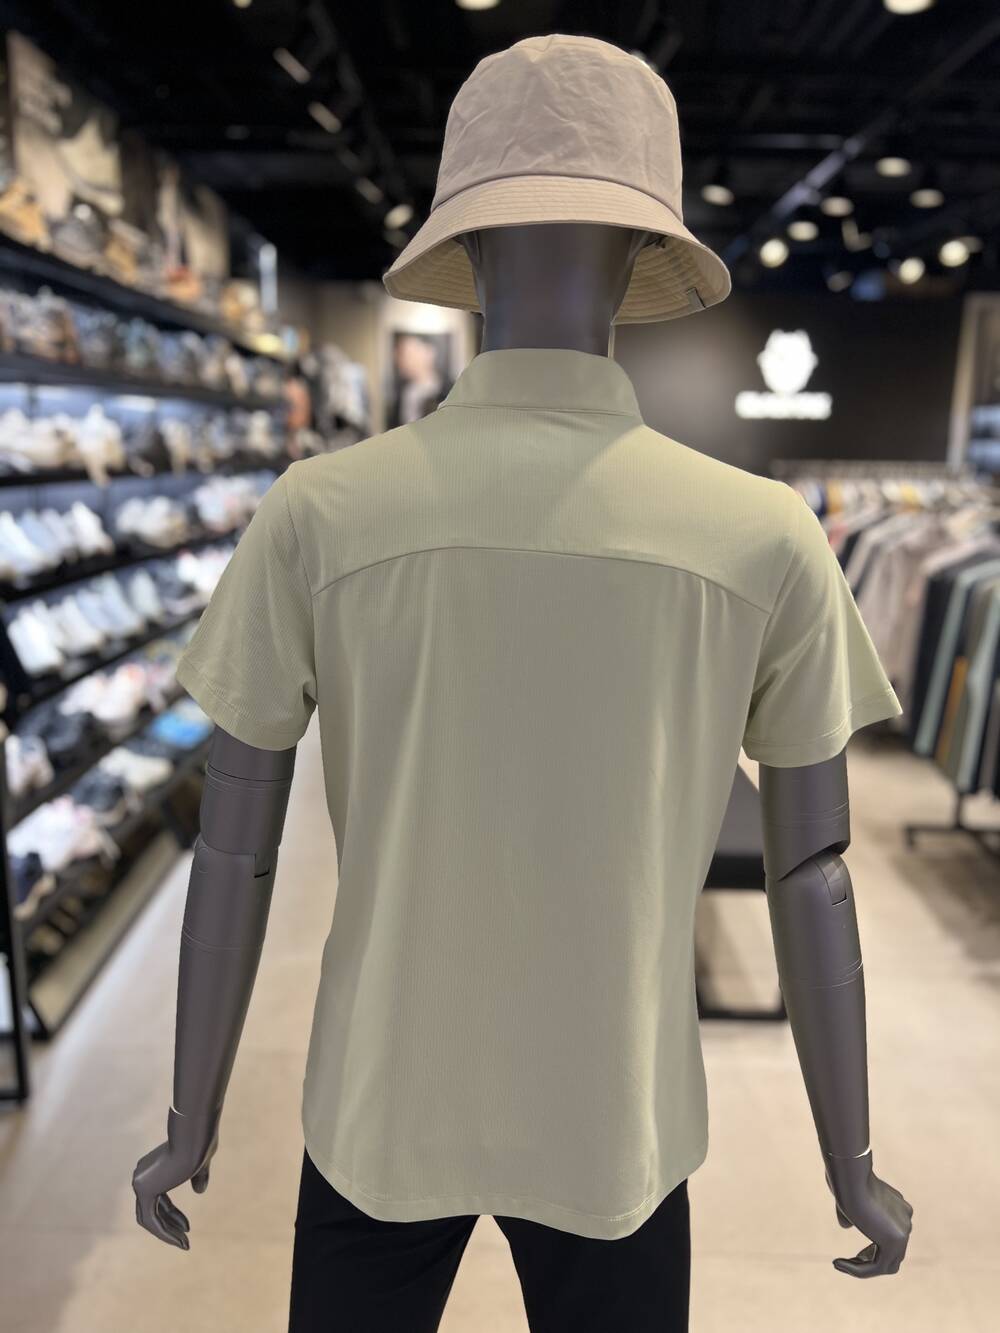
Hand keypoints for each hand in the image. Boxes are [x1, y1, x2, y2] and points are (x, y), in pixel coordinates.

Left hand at [132, 1106, 219, 1249]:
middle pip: (152, 1209)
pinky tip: (181, 1240)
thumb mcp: (201, 1163)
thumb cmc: (201, 1144)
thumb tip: (199, 1192)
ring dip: (168, 1233)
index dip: (173, 1214)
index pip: (158, 1199)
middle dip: (169, 1225)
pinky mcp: (144, 1190)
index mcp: (152, 1167)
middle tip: (185, 1239)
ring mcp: (140, 1182)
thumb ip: (198, 1176)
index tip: (187, 1226)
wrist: (195, 1138)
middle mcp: (142, 1175)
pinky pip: (151, 1219)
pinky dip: (165, 1232)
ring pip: (150, 1218)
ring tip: (185, 1244)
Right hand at [824, 1149, 912, 1276]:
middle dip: (870, 1259)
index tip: (855, 1254)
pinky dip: (857, 1269)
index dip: (872, 1249)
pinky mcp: (895, 1242)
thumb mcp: (847, 1198)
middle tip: (850, 1260)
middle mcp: (906, 1220)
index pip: (891, 1237)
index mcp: (899, 1207)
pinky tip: (838, 1263)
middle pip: (893, 1254)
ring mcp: (904, 1232)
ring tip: (840, 1264)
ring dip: (862, 1268)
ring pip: (886, 1264)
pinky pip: (877, 1266)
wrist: (851, 1179)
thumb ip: (852, 1213)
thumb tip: (847, 1226)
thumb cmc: (845, 1182)